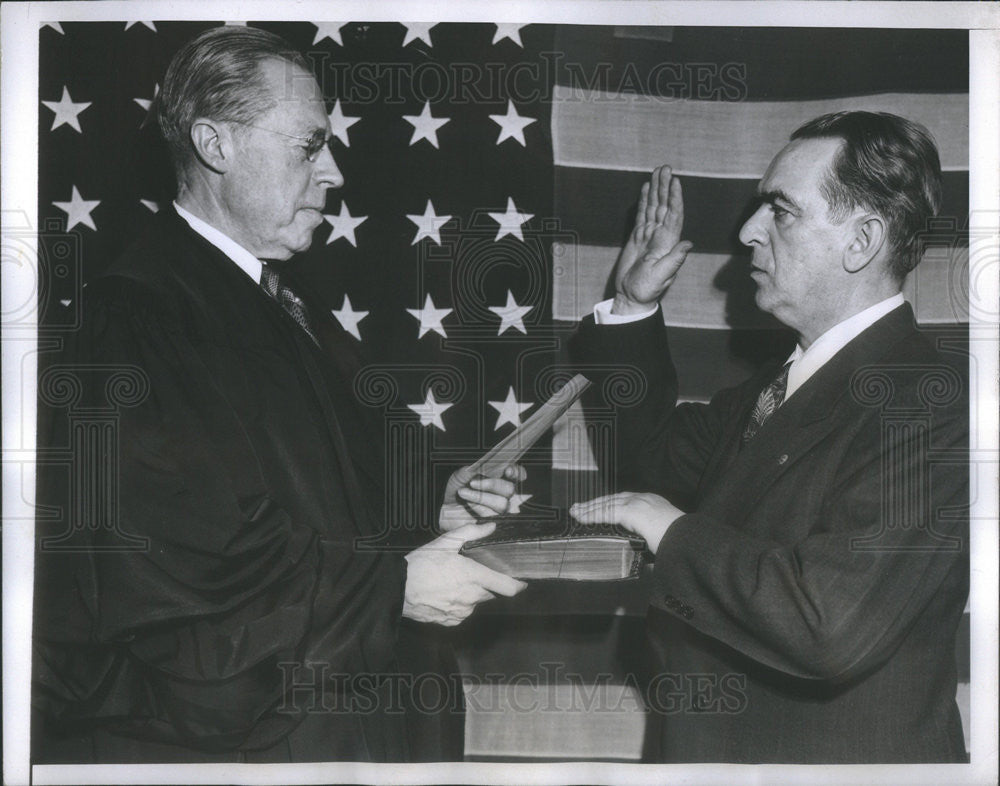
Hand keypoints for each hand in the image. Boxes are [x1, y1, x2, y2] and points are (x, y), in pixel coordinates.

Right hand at [403, 522, 527, 625]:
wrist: (396, 589)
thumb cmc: (420, 564)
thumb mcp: (444, 543)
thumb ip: (470, 533)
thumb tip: (490, 526)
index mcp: (474, 576)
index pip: (508, 587)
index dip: (518, 585)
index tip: (522, 582)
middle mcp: (471, 596)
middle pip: (491, 592)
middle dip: (486, 583)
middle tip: (470, 572)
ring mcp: (461, 612)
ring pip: (476, 602)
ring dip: (471, 593)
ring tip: (451, 582)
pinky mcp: (451, 621)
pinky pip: (462, 612)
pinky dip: (459, 603)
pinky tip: (444, 593)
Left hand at [439, 463, 526, 531]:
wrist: (442, 506)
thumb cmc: (455, 488)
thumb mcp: (463, 473)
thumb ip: (477, 469)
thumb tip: (487, 468)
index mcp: (500, 478)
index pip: (517, 475)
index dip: (517, 472)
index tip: (507, 470)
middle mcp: (503, 494)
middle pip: (510, 489)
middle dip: (492, 484)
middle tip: (473, 483)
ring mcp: (499, 511)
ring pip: (502, 504)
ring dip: (481, 497)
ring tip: (464, 493)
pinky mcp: (493, 524)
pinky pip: (493, 517)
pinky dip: (479, 508)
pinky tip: (468, 505)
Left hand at [569, 492, 683, 553]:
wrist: (690, 540)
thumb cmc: (681, 543)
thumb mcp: (664, 538)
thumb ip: (653, 544)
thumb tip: (648, 563)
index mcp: (653, 502)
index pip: (625, 499)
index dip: (609, 503)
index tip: (597, 507)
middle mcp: (644, 498)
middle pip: (612, 498)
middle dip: (594, 503)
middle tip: (578, 508)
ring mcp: (638, 503)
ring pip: (606, 504)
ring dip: (589, 508)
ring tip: (575, 513)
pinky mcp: (631, 512)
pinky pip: (606, 513)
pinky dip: (592, 515)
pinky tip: (581, 518)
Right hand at [613, 165, 692, 314]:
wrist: (632, 296)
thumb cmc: (647, 289)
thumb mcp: (662, 276)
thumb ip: (674, 259)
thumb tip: (688, 243)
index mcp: (668, 242)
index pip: (674, 215)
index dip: (675, 198)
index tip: (675, 182)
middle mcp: (660, 236)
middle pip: (664, 206)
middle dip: (665, 187)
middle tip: (665, 168)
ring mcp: (649, 235)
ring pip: (653, 207)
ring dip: (656, 189)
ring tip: (657, 171)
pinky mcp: (637, 238)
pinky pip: (642, 215)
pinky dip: (644, 201)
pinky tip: (646, 189)